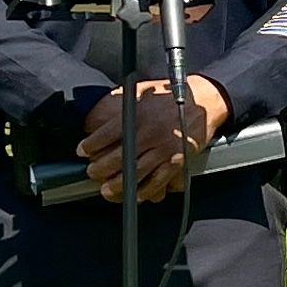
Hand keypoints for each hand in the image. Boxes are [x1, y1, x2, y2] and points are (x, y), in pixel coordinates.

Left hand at [78, 77, 228, 201]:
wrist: (204, 101)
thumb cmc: (171, 96)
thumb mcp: (141, 92)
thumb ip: (119, 104)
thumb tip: (96, 117)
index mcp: (138, 115)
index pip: (106, 134)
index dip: (90, 145)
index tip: (83, 151)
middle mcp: (149, 133)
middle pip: (118, 158)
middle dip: (99, 169)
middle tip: (92, 172)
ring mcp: (164, 150)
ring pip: (135, 174)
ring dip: (117, 185)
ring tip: (107, 189)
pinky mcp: (177, 162)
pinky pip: (158, 182)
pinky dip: (145, 192)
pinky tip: (135, 194)